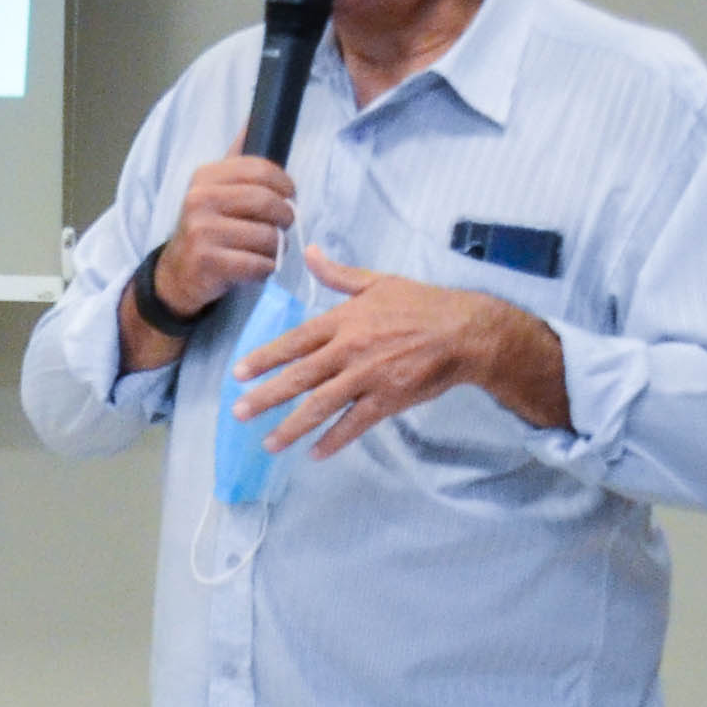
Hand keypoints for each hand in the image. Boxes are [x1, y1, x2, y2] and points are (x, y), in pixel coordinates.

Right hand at [148, 154, 295, 321]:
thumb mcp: (216, 188)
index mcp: (204, 177)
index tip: (288, 196)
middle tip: (280, 226)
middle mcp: (198, 200)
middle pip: (268, 203)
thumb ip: (237, 158)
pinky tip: (252, 267)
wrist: (178, 272)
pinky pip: (259, 264)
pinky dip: (264, 269)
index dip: (285, 184)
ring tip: (262, 249)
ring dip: (275, 248)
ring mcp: (201, 231)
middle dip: (284, 218)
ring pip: (268, 237)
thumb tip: (252, 119)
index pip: (261, 170)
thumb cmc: (208, 226)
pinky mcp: (207, 261)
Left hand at [233, 252, 567, 454]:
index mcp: (344, 321)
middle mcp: (351, 349)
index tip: (238, 373)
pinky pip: (356, 423)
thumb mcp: (378, 282)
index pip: (295, 341)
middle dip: (266, 396)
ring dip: (292, 426)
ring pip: (322, 404)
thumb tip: (309, 251)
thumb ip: (338, 274)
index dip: (265, 358)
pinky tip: (315, 454)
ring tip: (268, 443)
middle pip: (300, 376)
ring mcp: (369, 376)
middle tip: (238, 412)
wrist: (468, 330)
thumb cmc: (423, 304)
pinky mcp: (389, 398)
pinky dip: (335, 439)